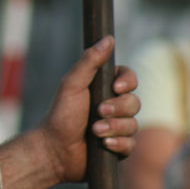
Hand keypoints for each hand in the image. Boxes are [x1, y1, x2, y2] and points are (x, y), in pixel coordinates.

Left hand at [0, 36, 138, 188]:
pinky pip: (131, 144)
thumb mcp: (72, 84)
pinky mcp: (118, 147)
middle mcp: (114, 106)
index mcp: (104, 89)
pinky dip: (118, 144)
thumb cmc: (61, 115)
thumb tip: (108, 38)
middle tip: (98, 112)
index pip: (129, 79)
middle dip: (117, 109)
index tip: (115, 87)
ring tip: (95, 131)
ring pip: (133, 124)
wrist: (55, 150)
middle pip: (135, 102)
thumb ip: (90, 62)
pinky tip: (104, 145)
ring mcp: (117, 127)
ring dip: (114, 127)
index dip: (128, 82)